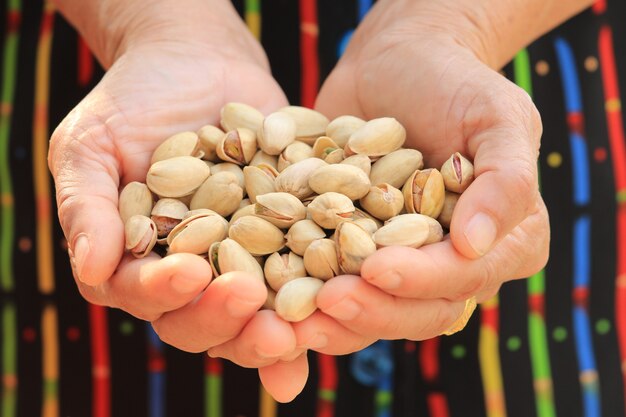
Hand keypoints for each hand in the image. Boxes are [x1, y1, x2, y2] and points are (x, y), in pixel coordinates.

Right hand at [49, 0, 304, 400]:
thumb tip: (90, 270)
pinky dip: (324, 289)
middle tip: (249, 303)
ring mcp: (246, 261)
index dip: (163, 293)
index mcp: (139, 263)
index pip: (145, 295)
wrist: (199, 64)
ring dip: (277, 329)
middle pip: (203, 321)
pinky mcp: (290, 239)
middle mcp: (194, 275)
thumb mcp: (92, 146)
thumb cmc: (134, 101)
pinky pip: (307, 272)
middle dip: (226, 320)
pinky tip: (344, 293)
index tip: (188, 273)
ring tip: (299, 327)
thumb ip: (88, 208)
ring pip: (257, 315)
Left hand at [294, 0, 549, 352]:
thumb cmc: (456, 84)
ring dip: (336, 321)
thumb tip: (475, 245)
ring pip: (376, 312)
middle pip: (419, 312)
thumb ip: (504, 179)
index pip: (464, 277)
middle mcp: (453, 264)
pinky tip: (272, 299)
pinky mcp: (356, 253)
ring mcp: (403, 263)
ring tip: (291, 313)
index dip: (422, 280)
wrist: (398, 64)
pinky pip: (336, 285)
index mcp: (502, 242)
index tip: (376, 268)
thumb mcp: (497, 116)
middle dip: (374, 311)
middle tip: (327, 300)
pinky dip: (305, 296)